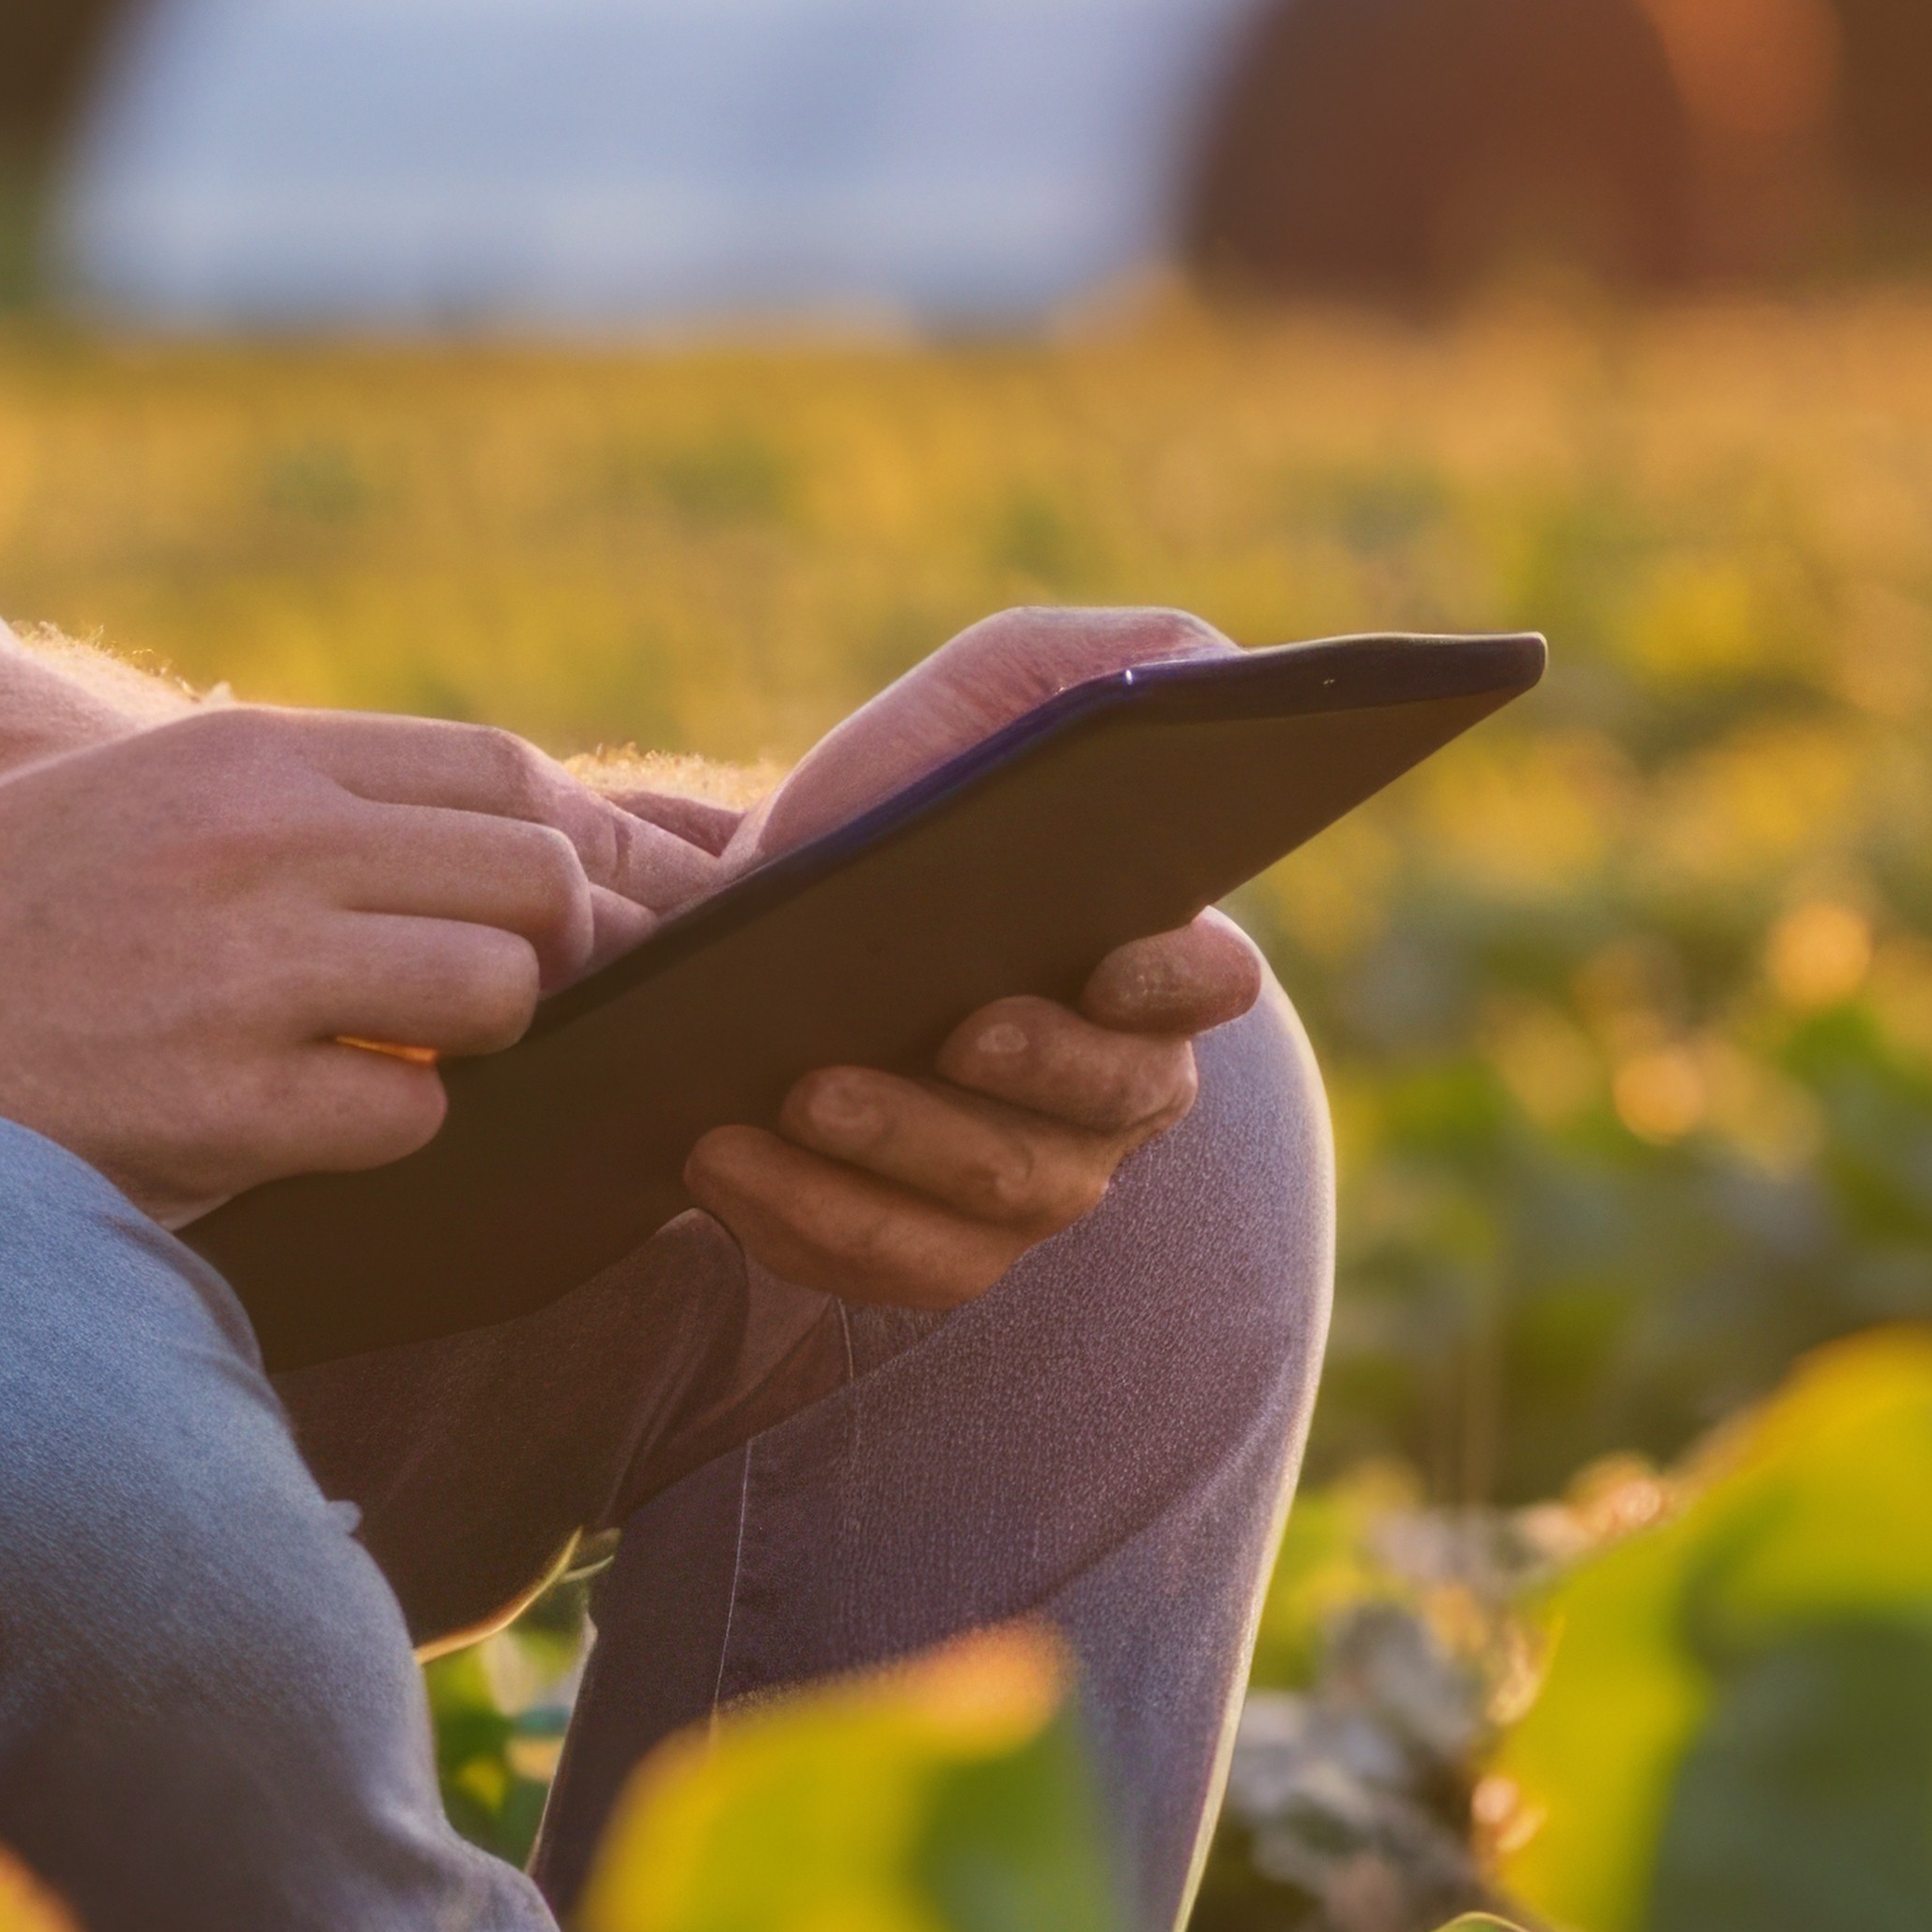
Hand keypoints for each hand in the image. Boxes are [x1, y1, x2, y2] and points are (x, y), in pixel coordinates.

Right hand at [0, 703, 648, 1212]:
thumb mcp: (143, 796)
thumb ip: (303, 803)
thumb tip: (506, 844)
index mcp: (246, 755)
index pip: (499, 769)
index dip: (586, 841)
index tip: (631, 899)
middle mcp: (257, 842)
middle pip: (531, 875)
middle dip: (556, 946)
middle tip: (513, 1003)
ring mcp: (241, 973)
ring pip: (496, 991)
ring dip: (480, 1042)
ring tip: (396, 1058)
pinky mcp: (215, 1105)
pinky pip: (408, 1119)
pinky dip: (391, 1137)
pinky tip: (308, 1128)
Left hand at [682, 606, 1265, 1311]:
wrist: (768, 915)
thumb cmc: (909, 789)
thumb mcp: (1003, 689)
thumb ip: (1123, 663)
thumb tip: (1211, 678)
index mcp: (1154, 958)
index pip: (1211, 985)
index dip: (1171, 983)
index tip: (1101, 962)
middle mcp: (1117, 1089)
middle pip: (1101, 1112)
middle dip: (1009, 1081)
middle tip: (925, 1039)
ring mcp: (1032, 1179)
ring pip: (996, 1203)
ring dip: (889, 1159)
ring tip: (782, 1100)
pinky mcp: (934, 1244)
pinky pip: (896, 1269)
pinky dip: (810, 1224)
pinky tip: (720, 1162)